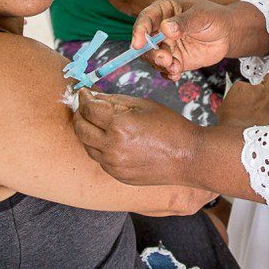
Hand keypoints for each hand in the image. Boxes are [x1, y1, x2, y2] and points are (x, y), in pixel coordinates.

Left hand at [73, 89, 197, 185]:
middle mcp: (112, 147)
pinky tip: (108, 138)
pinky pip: (99, 159)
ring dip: (87, 131)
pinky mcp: (118, 175)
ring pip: (86, 145)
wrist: (189, 157)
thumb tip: (94, 96)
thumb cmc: (170, 127)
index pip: (89, 108)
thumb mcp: (143, 105)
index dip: (84, 97)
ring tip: (96, 121)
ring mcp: (114, 165)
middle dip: (79, 114)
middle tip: (84, 105)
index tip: (84, 92)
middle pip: (80, 128)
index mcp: (120, 125)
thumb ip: (115, 100)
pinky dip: (98, 146)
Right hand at [131, 0, 234, 80]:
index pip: (145, 19)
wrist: (227, 34)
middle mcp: (160, 29)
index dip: (139, 31)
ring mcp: (167, 46)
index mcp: (163, 11)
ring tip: (175, 67)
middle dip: (151, 53)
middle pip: (145, 42)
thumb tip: (166, 28)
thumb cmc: (214, 17)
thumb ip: (184, 22)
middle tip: (165, 59)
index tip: (138, 44)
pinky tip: (176, 74)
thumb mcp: (201, 16)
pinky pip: (166, 69)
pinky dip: (168, 73)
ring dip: (160, 65)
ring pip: (154, 57)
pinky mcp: (175, 60)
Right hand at [216, 74, 268, 127]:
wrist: (238, 133)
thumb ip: (229, 101)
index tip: (249, 92)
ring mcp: (266, 96)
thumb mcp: (222, 107)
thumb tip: (231, 103)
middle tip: (266, 80)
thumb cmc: (229, 122)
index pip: (247, 83)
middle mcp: (255, 89)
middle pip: (264, 79)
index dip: (248, 89)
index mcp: (240, 87)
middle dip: (265, 79)